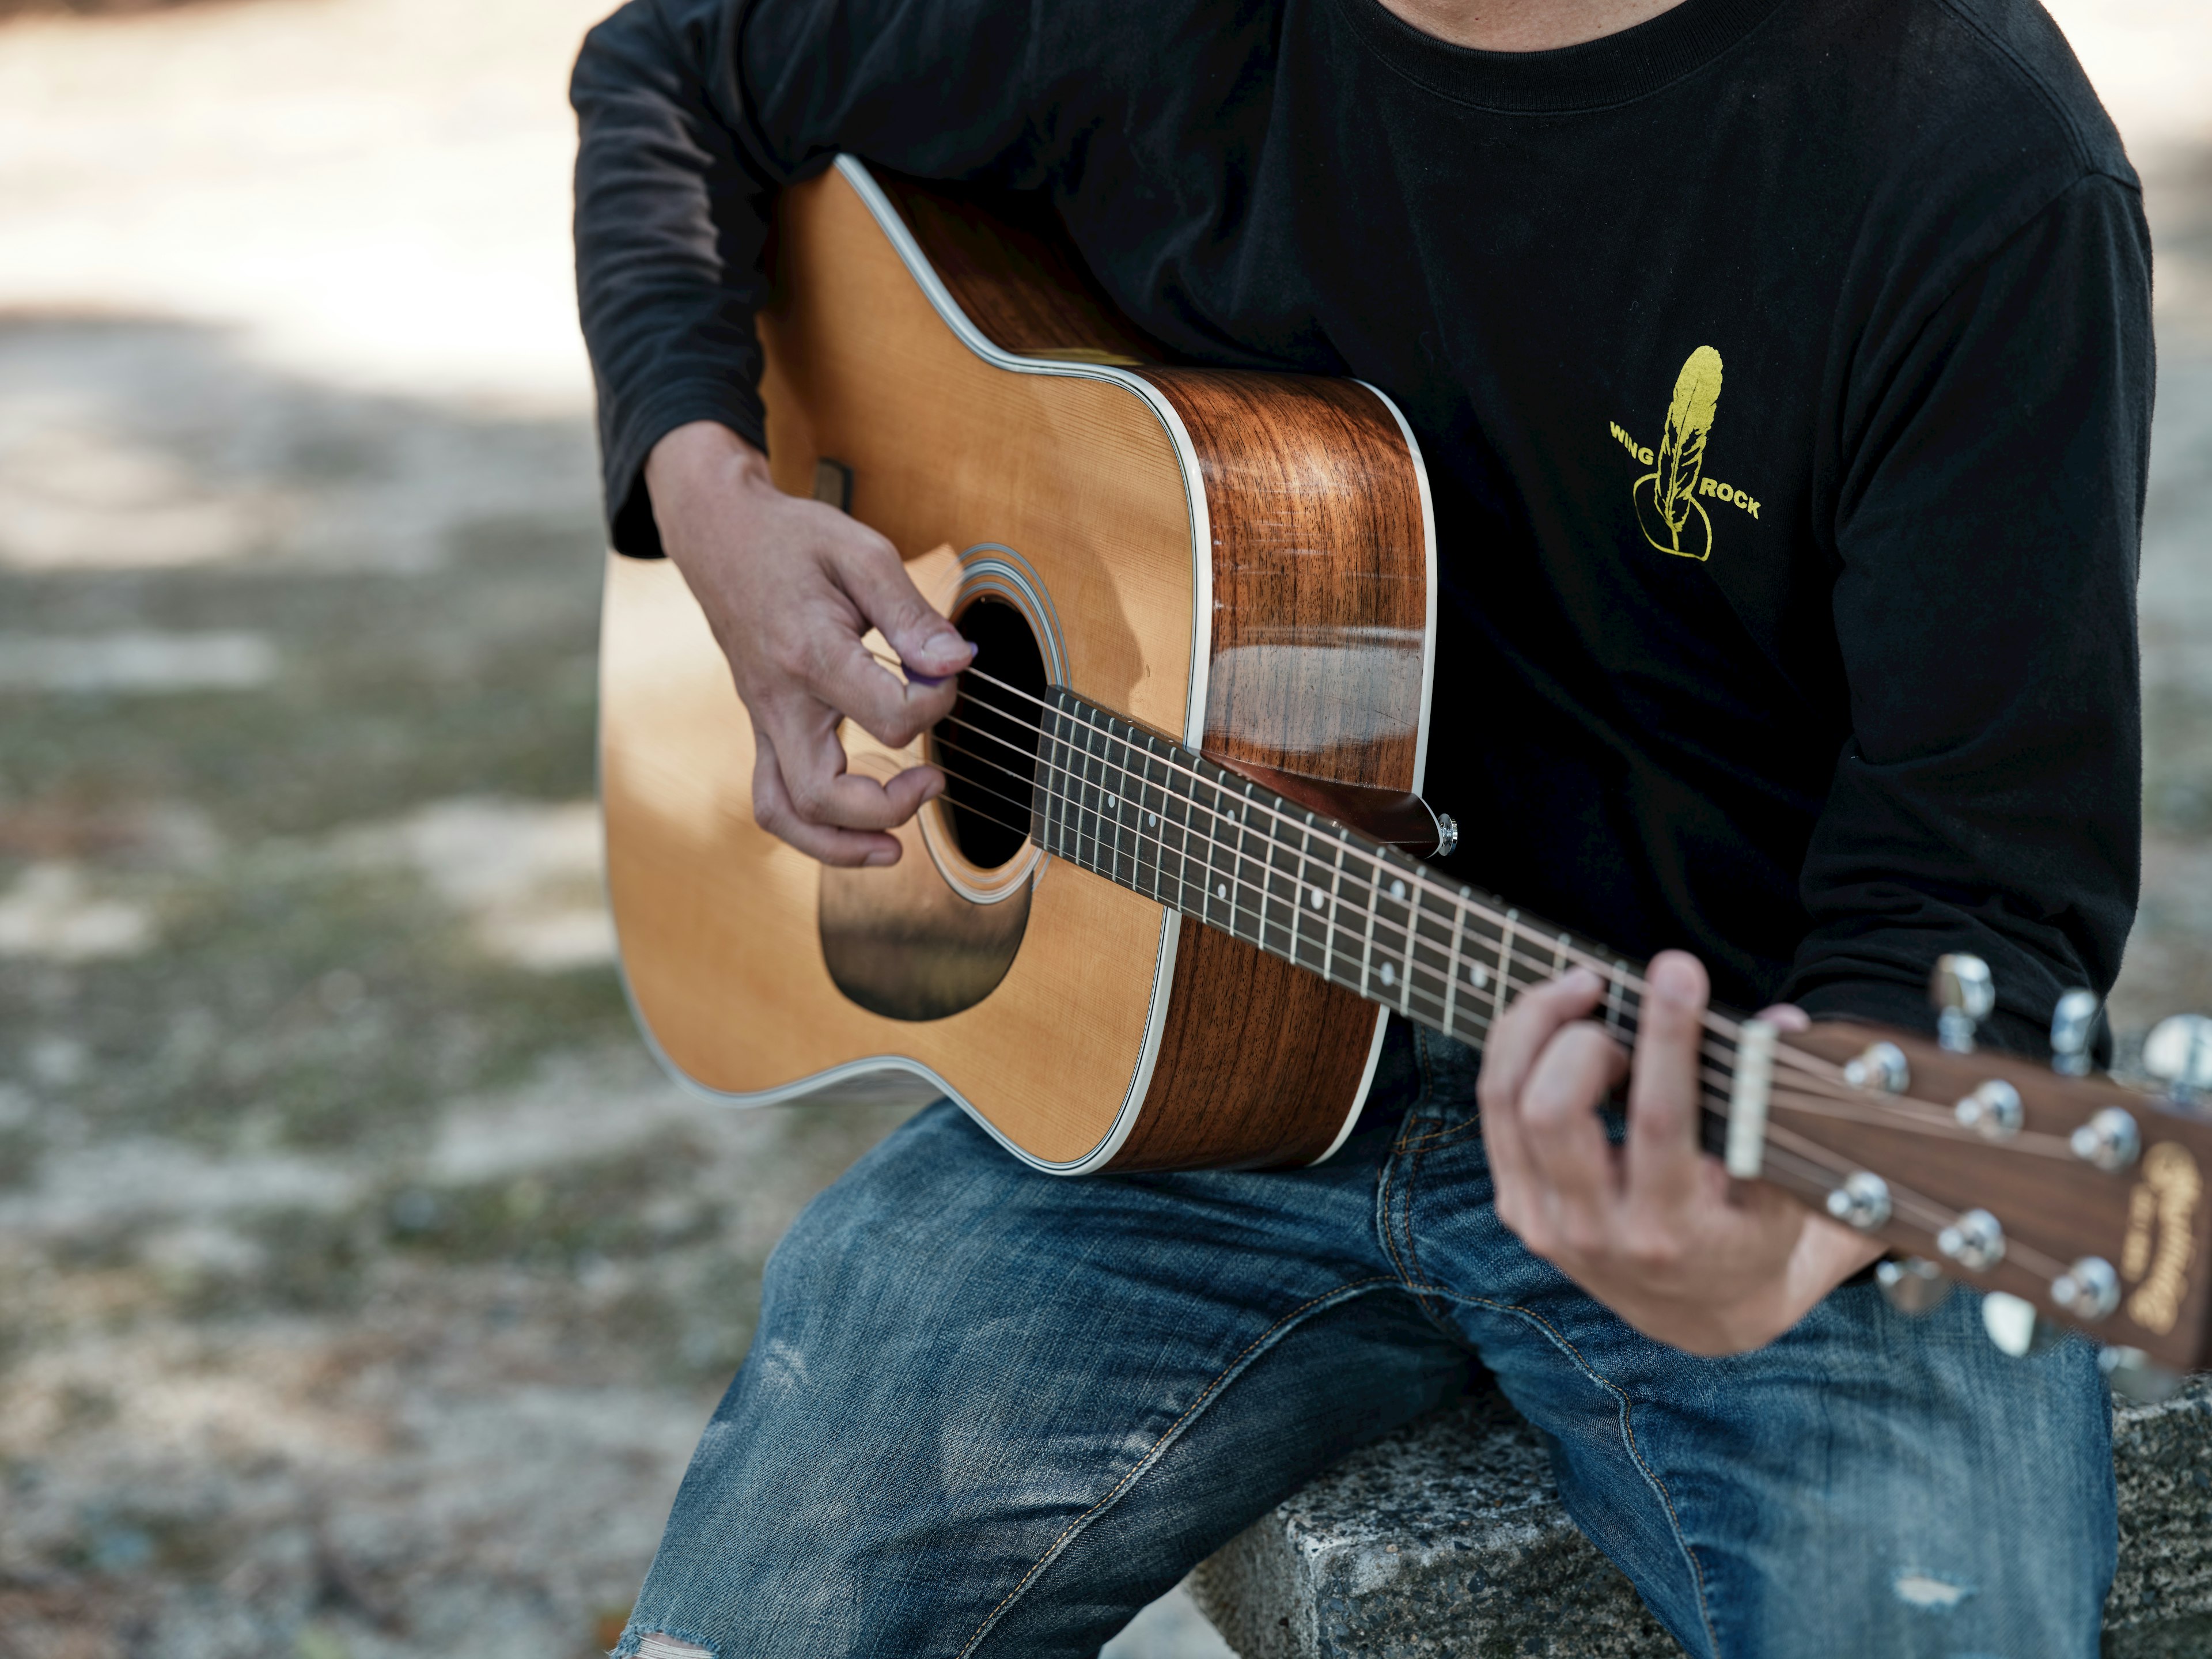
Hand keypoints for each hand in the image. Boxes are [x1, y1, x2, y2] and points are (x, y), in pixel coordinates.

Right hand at [645, 422, 973, 865]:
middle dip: (888, 807)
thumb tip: (955, 663)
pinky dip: (815, 829)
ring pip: (784, 813)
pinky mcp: (762, 728)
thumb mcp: (862, 553)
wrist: (719, 534)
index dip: (935, 706)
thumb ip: (912, 615)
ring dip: (840, 844)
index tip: (947, 673)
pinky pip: (774, 799)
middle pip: (822, 795)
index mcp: (810, 653)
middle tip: (934, 781)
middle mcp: (779, 700)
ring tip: (894, 845)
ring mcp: (763, 720)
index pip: (888, 718)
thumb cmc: (793, 540)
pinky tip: (858, 828)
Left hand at [1477, 952, 1884, 1354]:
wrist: (1698, 1312)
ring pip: (1506, 1101)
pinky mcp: (1515, 1206)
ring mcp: (1545, 1222)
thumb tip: (1780, 1023)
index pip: (1658, 1120)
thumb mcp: (1787, 1189)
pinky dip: (1516, 1049)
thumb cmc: (1750, 1233)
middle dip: (1582, 1036)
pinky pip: (1495, 1109)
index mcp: (1673, 1231)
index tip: (1677, 971)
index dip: (1666, 1036)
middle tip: (1618, 999)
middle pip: (1552, 1110)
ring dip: (1536, 1026)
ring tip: (1584, 990)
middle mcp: (1597, 1233)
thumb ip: (1779, 1108)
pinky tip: (1556, 1021)